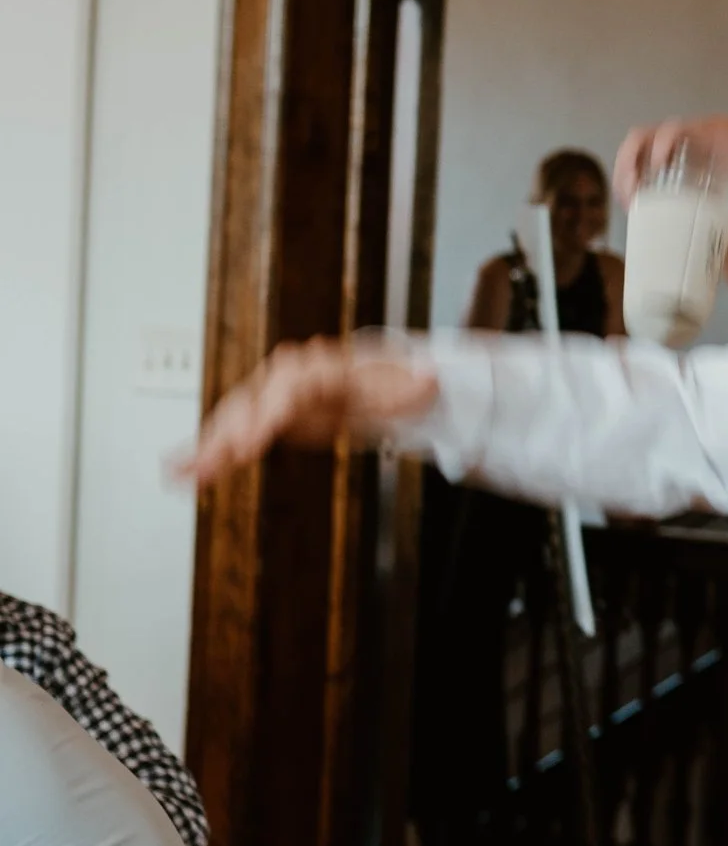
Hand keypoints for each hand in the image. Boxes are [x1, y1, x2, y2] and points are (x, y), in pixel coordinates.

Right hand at [175, 337, 439, 488]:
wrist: (364, 380)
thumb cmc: (381, 383)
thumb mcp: (402, 386)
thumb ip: (411, 387)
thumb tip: (431, 378)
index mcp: (313, 369)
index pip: (285, 392)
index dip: (265, 417)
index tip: (250, 445)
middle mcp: (281, 378)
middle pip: (248, 406)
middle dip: (226, 437)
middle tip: (210, 468)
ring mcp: (266, 397)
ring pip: (230, 422)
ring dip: (206, 448)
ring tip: (182, 476)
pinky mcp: (257, 417)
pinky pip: (227, 434)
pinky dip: (204, 451)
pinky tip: (178, 472)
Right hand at [613, 115, 727, 223]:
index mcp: (696, 132)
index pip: (672, 129)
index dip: (661, 144)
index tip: (658, 165)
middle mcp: (674, 134)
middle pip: (640, 136)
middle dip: (629, 161)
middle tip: (632, 188)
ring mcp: (661, 143)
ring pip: (630, 149)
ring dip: (622, 173)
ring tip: (627, 200)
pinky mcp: (654, 154)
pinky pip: (631, 160)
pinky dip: (625, 179)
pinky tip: (628, 200)